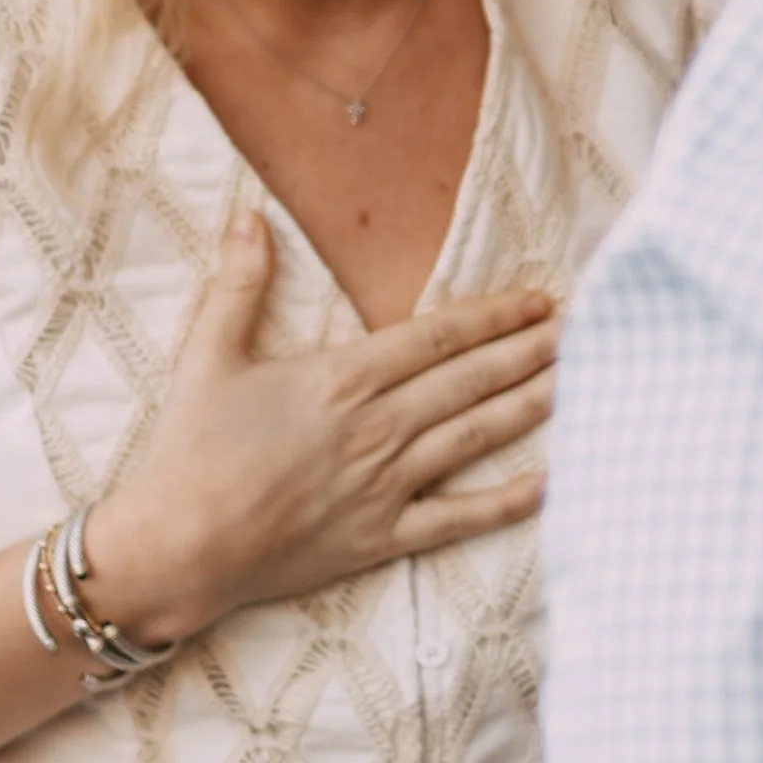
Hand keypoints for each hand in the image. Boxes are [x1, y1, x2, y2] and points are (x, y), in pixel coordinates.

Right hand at [87, 216, 557, 648]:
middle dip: (529, 352)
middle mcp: (376, 427)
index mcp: (342, 379)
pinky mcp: (382, 538)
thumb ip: (239, 283)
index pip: (437, 337)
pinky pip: (457, 519)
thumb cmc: (191, 449)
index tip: (538, 301)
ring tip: (580, 383)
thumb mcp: (210, 355)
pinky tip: (550, 483)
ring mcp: (385, 485)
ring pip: (475, 437)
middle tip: (584, 331)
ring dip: (529, 407)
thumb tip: (249, 215)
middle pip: (470, 381)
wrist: (178, 546)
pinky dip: (507, 502)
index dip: (493, 316)